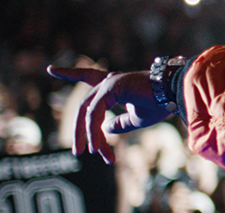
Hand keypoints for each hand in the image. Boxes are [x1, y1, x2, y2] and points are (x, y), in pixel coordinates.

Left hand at [46, 66, 171, 163]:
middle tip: (77, 152)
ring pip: (88, 112)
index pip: (88, 76)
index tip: (50, 69)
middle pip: (84, 106)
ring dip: (88, 136)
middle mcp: (109, 81)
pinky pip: (95, 113)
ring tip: (93, 154)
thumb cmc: (160, 104)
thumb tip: (105, 128)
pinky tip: (98, 146)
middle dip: (79, 130)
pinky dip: (94, 131)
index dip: (70, 73)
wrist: (174, 95)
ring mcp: (109, 83)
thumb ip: (119, 123)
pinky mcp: (111, 88)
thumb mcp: (136, 119)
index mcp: (115, 85)